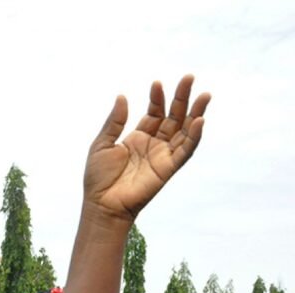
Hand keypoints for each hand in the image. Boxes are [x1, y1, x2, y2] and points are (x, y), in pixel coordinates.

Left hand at [84, 75, 209, 220]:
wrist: (102, 203)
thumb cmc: (98, 177)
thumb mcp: (102, 144)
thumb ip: (114, 122)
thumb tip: (122, 96)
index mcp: (138, 137)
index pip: (154, 112)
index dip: (157, 98)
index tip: (157, 83)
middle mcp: (154, 144)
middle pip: (173, 117)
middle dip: (181, 98)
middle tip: (189, 77)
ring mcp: (162, 155)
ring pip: (185, 131)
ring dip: (195, 113)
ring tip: (204, 95)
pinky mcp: (168, 168)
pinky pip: (185, 151)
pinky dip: (194, 137)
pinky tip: (198, 121)